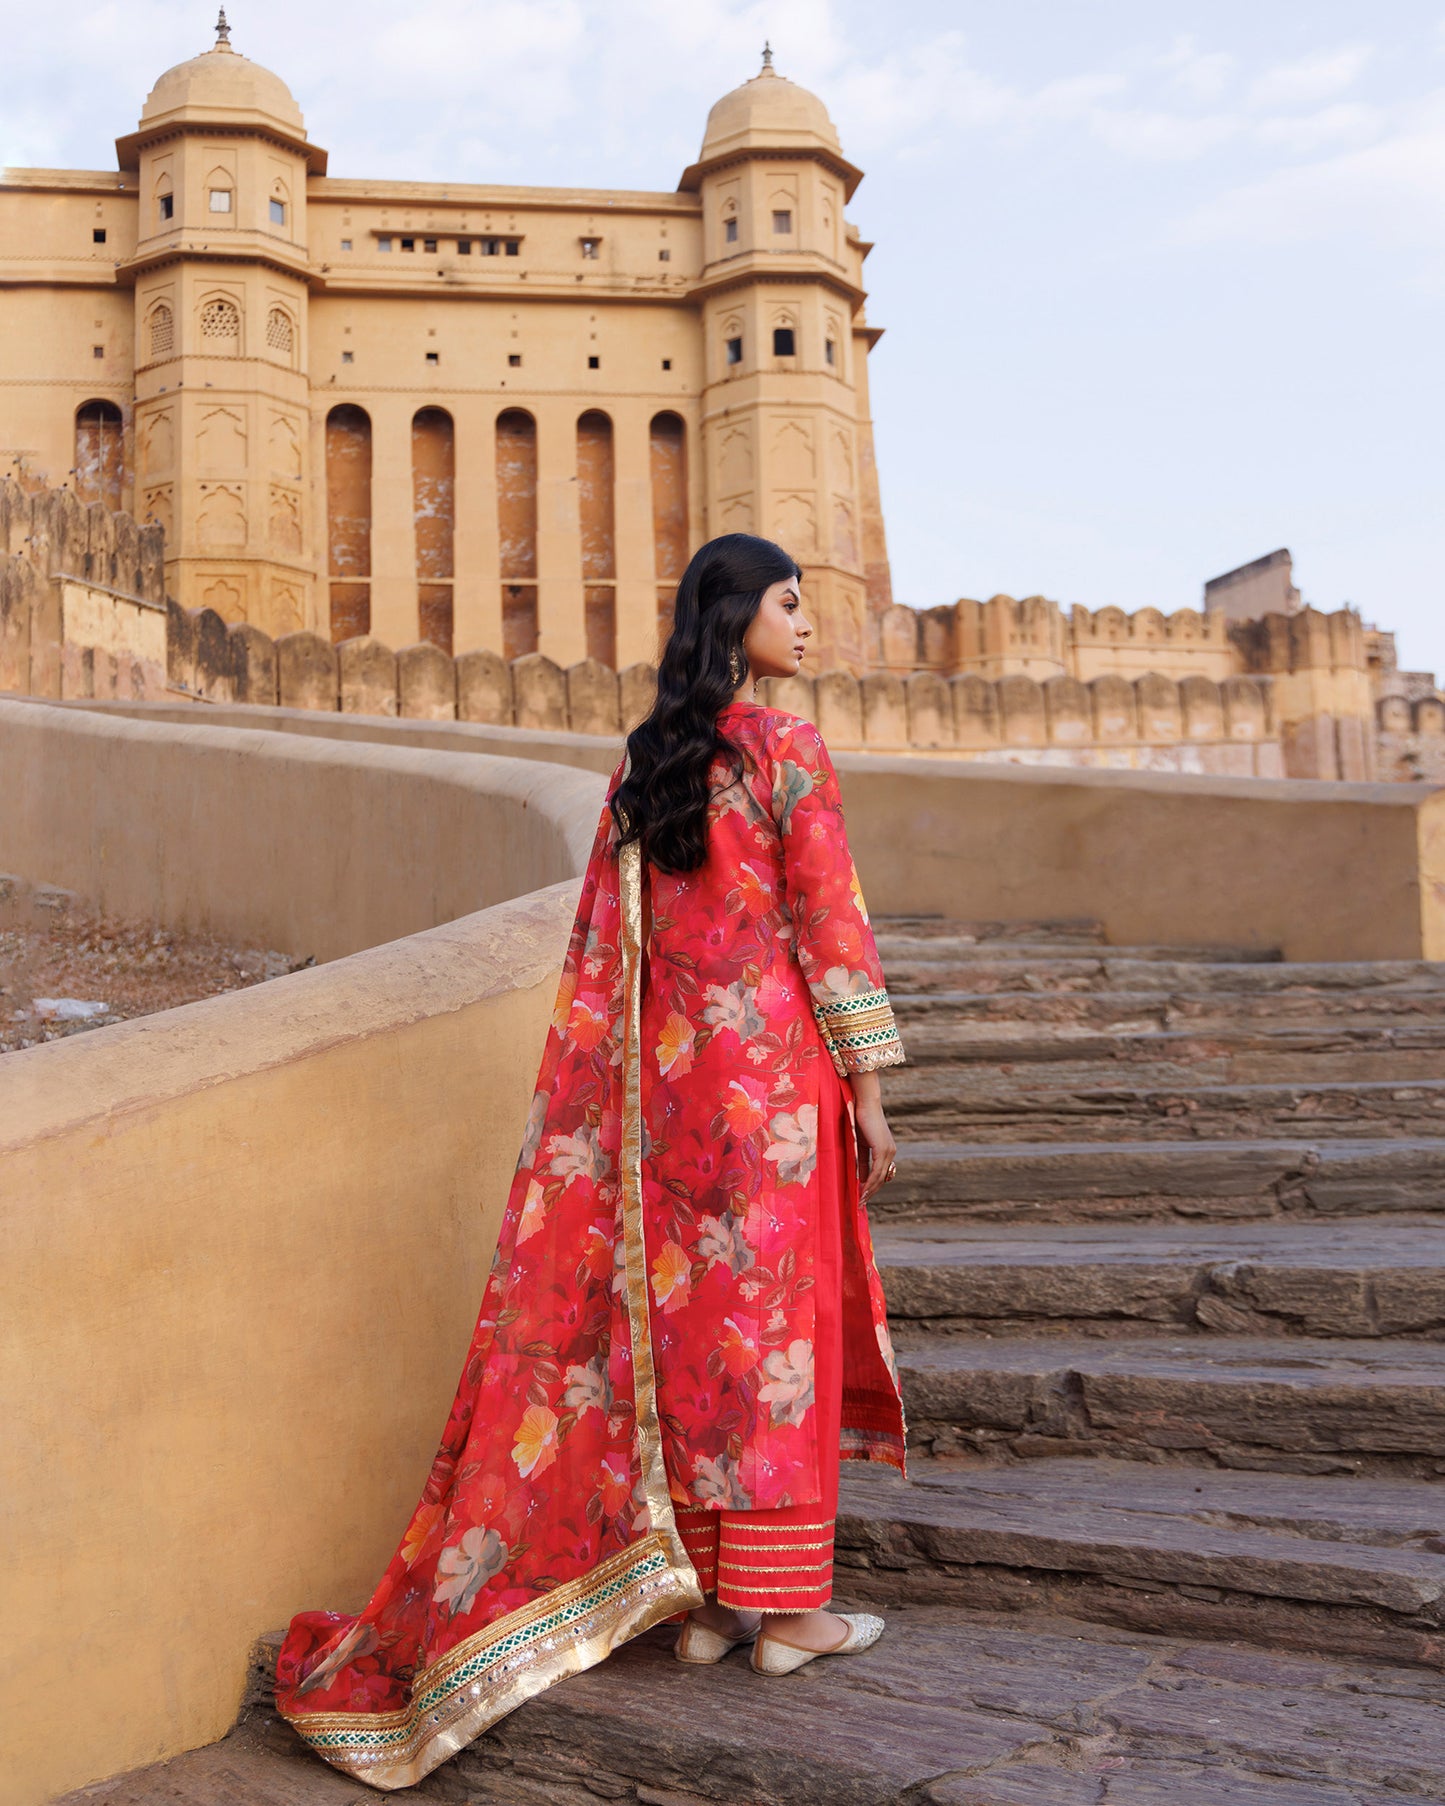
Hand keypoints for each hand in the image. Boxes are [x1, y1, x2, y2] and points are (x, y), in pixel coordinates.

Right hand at [849, 1070, 896, 1204]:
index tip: (863, 1197)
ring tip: (860, 1201)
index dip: (872, 1186)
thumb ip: (862, 1160)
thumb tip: (860, 1176)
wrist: (865, 1103)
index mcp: (886, 1151)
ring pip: (880, 1178)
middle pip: (882, 1179)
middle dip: (871, 1192)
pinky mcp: (882, 1150)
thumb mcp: (860, 1144)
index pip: (880, 1174)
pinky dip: (869, 1183)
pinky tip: (862, 1191)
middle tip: (861, 1204)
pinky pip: (876, 1171)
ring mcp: (888, 1152)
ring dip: (869, 1191)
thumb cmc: (860, 1119)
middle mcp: (890, 1153)